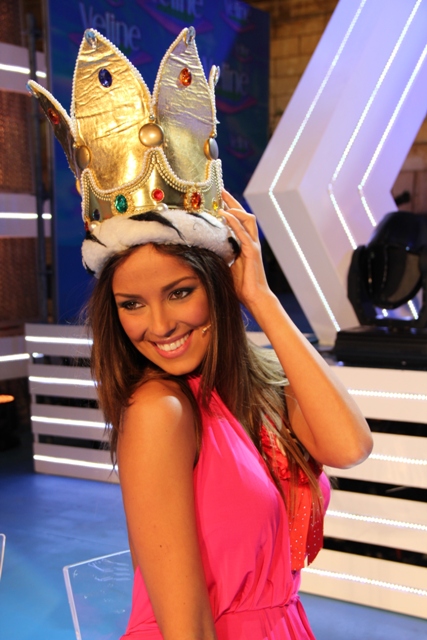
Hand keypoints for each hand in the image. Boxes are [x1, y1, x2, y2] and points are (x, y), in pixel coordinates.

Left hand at [221, 190, 271, 313]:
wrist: (253, 298)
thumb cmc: (240, 286)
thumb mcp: (225, 266)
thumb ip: (218, 255)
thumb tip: (202, 250)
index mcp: (244, 244)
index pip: (238, 220)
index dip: (229, 207)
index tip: (218, 198)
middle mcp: (250, 242)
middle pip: (244, 214)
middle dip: (233, 201)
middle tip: (220, 190)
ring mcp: (253, 246)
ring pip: (248, 219)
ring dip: (235, 208)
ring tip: (223, 201)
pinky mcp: (252, 253)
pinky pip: (244, 233)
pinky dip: (234, 222)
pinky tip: (225, 216)